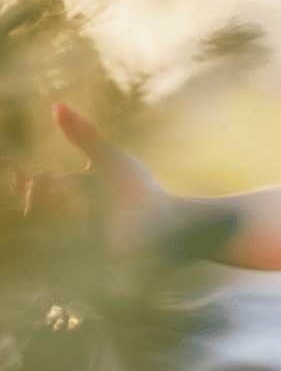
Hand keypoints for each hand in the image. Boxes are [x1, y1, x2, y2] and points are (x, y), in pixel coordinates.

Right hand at [9, 102, 171, 257]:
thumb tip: (56, 105)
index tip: (19, 169)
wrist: (170, 225)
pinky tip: (82, 220)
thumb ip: (84, 135)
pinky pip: (56, 254)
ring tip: (75, 199)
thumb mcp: (110, 160)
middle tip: (58, 183)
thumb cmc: (141, 192)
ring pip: (41, 231)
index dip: (23, 181)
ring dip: (55, 211)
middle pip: (32, 210)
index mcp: (68, 196)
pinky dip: (65, 234)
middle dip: (39, 194)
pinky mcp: (82, 265)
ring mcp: (73, 245)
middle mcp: (66, 221)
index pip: (33, 188)